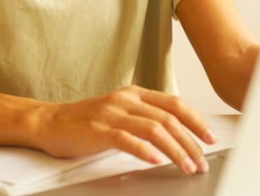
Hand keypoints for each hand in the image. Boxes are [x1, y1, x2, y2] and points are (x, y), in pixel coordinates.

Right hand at [33, 85, 215, 173]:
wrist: (50, 122)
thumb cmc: (85, 122)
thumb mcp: (120, 113)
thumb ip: (144, 118)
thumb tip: (176, 135)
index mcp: (134, 94)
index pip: (174, 104)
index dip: (196, 120)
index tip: (210, 137)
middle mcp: (126, 100)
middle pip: (169, 118)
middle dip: (191, 141)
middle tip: (202, 160)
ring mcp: (112, 113)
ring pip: (154, 129)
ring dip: (175, 150)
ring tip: (186, 166)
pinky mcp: (99, 129)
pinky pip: (127, 139)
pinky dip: (145, 150)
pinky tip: (156, 161)